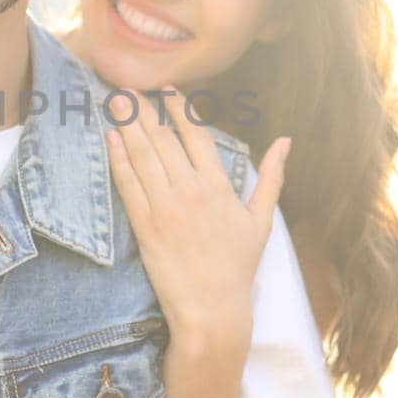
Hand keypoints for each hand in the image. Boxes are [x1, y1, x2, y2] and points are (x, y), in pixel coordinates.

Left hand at [106, 88, 290, 356]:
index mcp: (219, 186)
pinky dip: (118, 158)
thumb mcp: (261, 221)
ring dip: (128, 125)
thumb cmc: (237, 268)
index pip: (196, 136)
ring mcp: (166, 207)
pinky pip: (128, 184)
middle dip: (145, 110)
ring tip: (116, 101)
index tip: (167, 89)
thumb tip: (287, 141)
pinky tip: (110, 138)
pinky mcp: (145, 226)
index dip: (179, 109)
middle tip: (128, 87)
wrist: (212, 310)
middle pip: (164, 139)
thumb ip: (272, 178)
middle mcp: (191, 191)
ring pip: (143, 156)